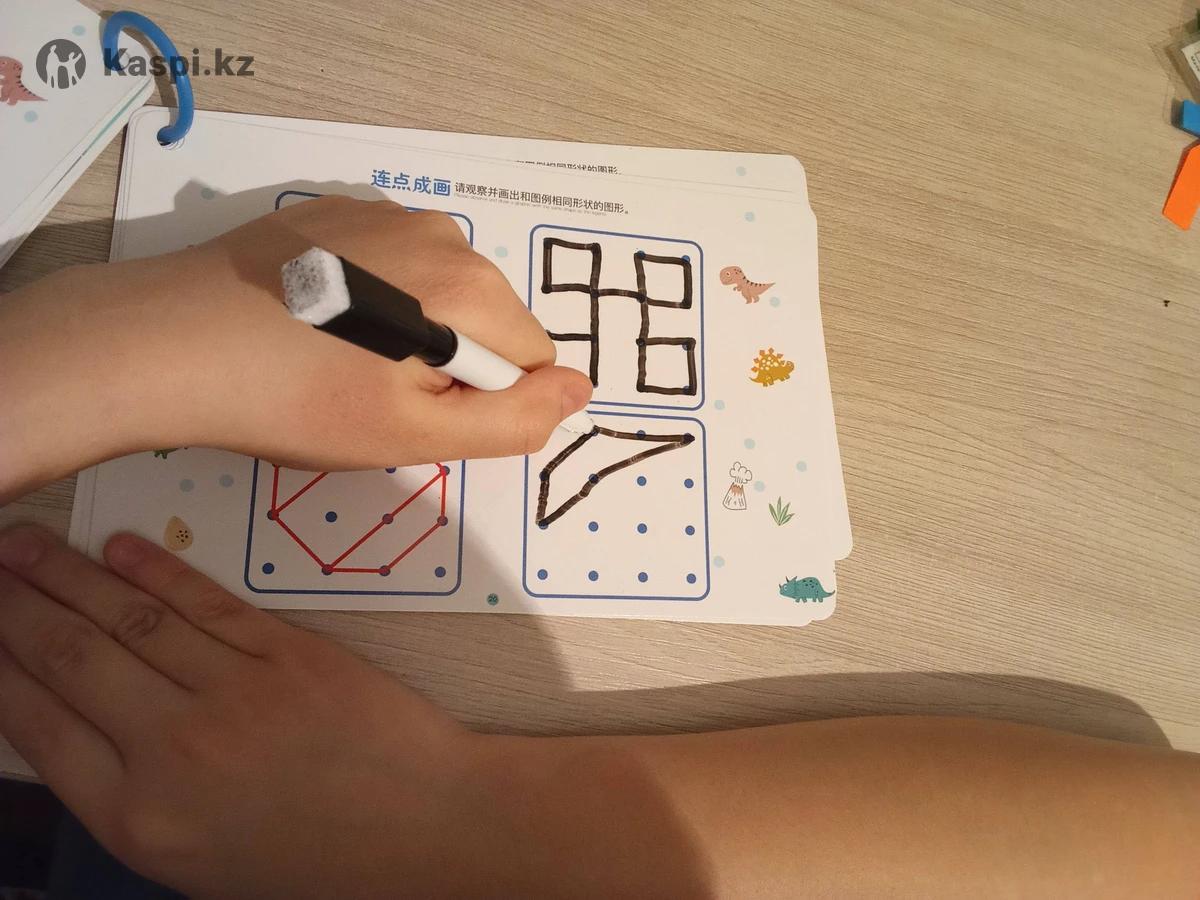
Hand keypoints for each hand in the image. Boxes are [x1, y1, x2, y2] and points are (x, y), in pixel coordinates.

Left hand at [0, 197, 591, 497]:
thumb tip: (582, 391)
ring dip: (410, 333)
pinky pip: (391, 268)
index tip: (413, 411)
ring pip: (439, 294)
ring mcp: (384, 214)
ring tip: (338, 360)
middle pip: (487, 321)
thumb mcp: (416, 432)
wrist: (168, 344)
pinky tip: (313, 324)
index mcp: (470, 288)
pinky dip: (371, 299)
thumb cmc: (298, 400)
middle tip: (371, 394)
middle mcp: (441, 233)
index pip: (531, 359)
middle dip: (449, 364)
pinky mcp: (334, 212)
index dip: (481, 400)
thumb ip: (514, 418)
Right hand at [0, 524, 490, 897]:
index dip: (1, 672)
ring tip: (23, 546)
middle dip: (17, 610)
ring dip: (66, 575)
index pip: (39, 729)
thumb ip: (132, 797)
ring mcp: (232, 693)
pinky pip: (204, 602)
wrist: (421, 829)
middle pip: (72, 659)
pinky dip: (155, 570)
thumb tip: (74, 729)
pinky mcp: (287, 652)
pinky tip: (115, 548)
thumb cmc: (313, 860)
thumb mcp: (198, 861)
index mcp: (141, 819)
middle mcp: (173, 750)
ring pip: (129, 619)